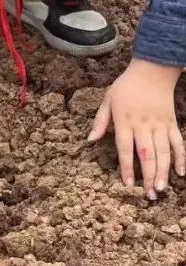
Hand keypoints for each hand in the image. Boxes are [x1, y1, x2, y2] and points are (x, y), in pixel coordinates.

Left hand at [88, 58, 184, 198]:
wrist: (152, 70)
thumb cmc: (126, 86)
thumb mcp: (108, 100)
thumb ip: (100, 121)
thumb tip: (90, 140)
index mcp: (125, 120)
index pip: (125, 148)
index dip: (127, 168)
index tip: (128, 185)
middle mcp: (143, 125)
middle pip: (147, 154)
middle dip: (148, 176)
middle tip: (149, 195)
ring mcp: (160, 124)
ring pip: (164, 151)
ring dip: (163, 171)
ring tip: (161, 189)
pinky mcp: (172, 122)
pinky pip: (178, 142)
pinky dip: (181, 157)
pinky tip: (180, 173)